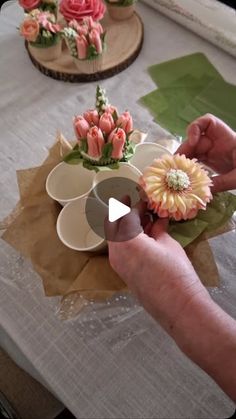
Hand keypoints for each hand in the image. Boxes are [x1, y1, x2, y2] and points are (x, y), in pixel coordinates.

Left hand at [105, 198, 207, 331]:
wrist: (178, 306)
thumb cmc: (175, 272)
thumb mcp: (168, 244)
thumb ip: (158, 230)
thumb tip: (157, 221)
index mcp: (125, 241)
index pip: (125, 216)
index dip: (135, 206)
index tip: (142, 200)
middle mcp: (116, 252)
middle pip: (115, 226)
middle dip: (126, 214)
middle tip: (139, 206)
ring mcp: (118, 265)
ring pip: (117, 238)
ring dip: (129, 227)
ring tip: (146, 220)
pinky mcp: (123, 274)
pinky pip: (122, 250)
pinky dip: (130, 240)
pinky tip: (146, 236)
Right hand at [177, 114, 235, 192]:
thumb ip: (222, 182)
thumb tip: (203, 191)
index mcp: (226, 139)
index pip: (208, 122)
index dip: (195, 128)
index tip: (192, 142)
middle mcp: (217, 143)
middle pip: (195, 141)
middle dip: (184, 152)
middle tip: (175, 167)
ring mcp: (214, 153)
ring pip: (193, 153)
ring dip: (184, 163)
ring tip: (176, 175)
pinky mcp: (213, 163)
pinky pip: (197, 163)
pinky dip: (189, 170)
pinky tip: (184, 180)